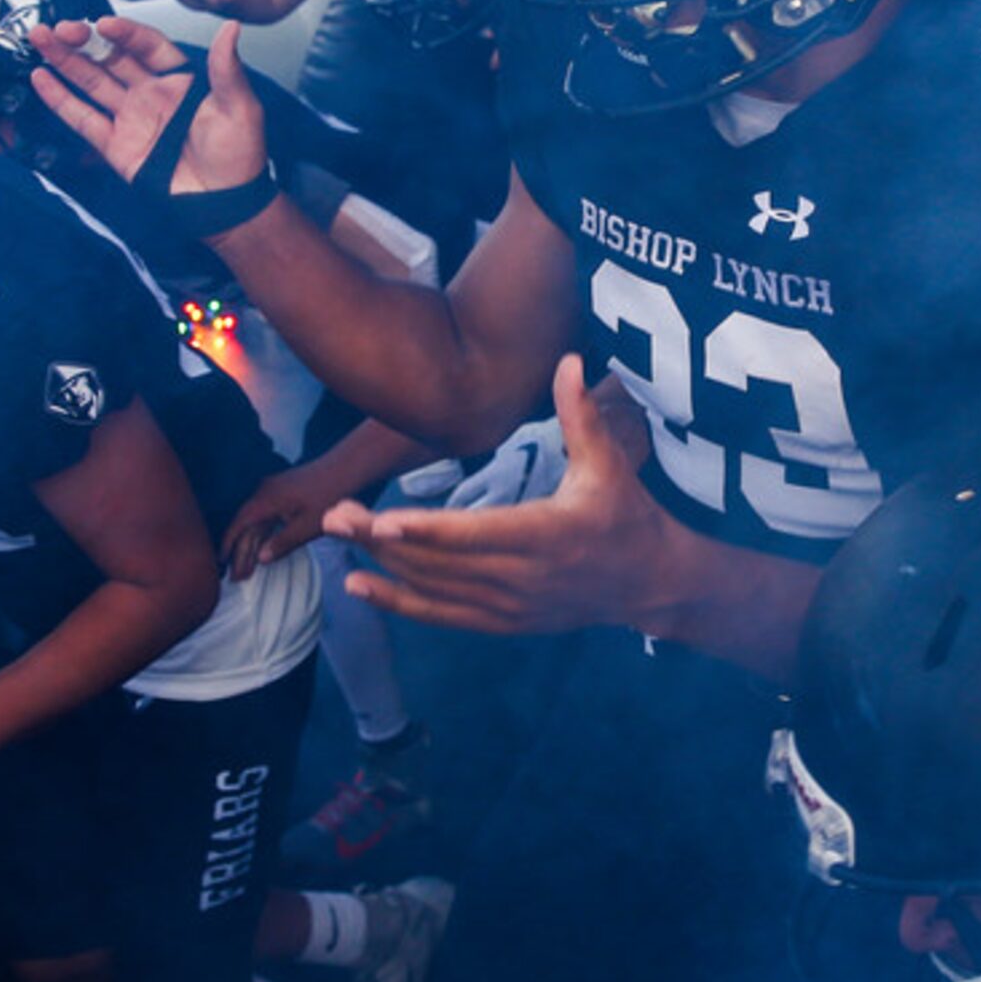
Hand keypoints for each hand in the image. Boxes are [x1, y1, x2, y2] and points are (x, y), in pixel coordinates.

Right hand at [27, 16, 266, 199]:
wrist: (225, 203)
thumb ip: (227, 69)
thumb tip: (232, 26)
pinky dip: (61, 100)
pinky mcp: (115, 145)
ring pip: (91, 82)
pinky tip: (40, 77)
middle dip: (84, 40)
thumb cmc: (239, 155)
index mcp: (181, 79)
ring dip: (65, 60)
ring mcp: (131, 117)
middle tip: (60, 28)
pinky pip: (84, 118)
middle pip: (111, 59)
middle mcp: (151, 93)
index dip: (125, 33)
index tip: (103, 23)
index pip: (147, 46)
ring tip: (38, 38)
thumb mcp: (240, 108)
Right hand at [223, 462, 357, 581]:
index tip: (220, 563)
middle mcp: (264, 492)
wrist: (347, 467)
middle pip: (245, 526)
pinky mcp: (283, 492)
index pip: (238, 524)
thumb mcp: (308, 525)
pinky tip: (261, 548)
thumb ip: (283, 542)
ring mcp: (273, 491)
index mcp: (266, 500)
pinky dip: (262, 534)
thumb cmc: (330, 495)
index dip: (228, 545)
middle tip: (237, 578)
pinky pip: (266, 516)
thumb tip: (260, 559)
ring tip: (247, 570)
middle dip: (240, 552)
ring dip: (251, 545)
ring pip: (256, 522)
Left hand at [324, 358, 684, 635]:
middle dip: (381, 541)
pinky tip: (357, 586)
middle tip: (333, 515)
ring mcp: (509, 605)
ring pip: (433, 588)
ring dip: (381, 565)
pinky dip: (398, 602)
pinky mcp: (502, 622)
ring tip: (336, 535)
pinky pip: (441, 615)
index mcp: (547, 534)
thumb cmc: (626, 513)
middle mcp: (522, 577)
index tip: (380, 521)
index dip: (425, 531)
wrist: (648, 582)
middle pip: (439, 562)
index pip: (475, 535)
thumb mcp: (610, 463)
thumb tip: (567, 359)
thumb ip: (580, 414)